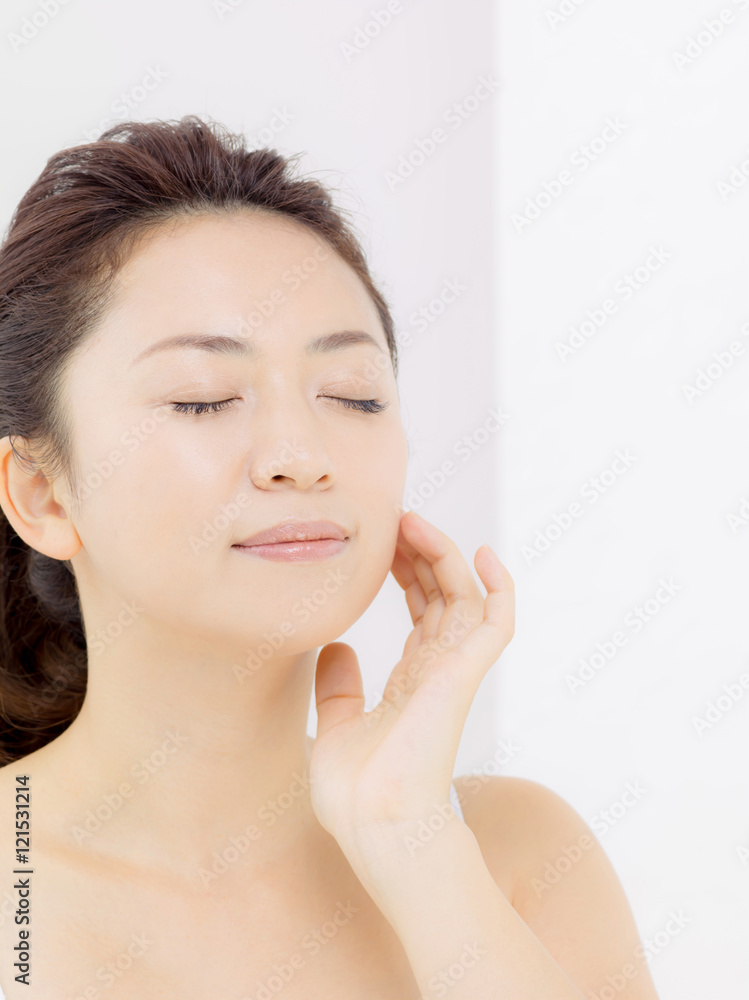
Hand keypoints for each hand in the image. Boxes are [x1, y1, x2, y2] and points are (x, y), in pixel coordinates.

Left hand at [309, 509, 514, 868]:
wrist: (372, 825)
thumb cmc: (356, 793)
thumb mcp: (336, 726)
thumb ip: (339, 687)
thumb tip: (335, 647)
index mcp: (412, 683)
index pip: (419, 613)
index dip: (405, 574)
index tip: (383, 542)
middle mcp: (438, 672)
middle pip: (441, 596)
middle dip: (420, 555)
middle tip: (394, 520)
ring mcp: (455, 672)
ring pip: (464, 597)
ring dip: (445, 555)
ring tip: (414, 522)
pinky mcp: (465, 673)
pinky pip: (497, 623)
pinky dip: (499, 587)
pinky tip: (483, 553)